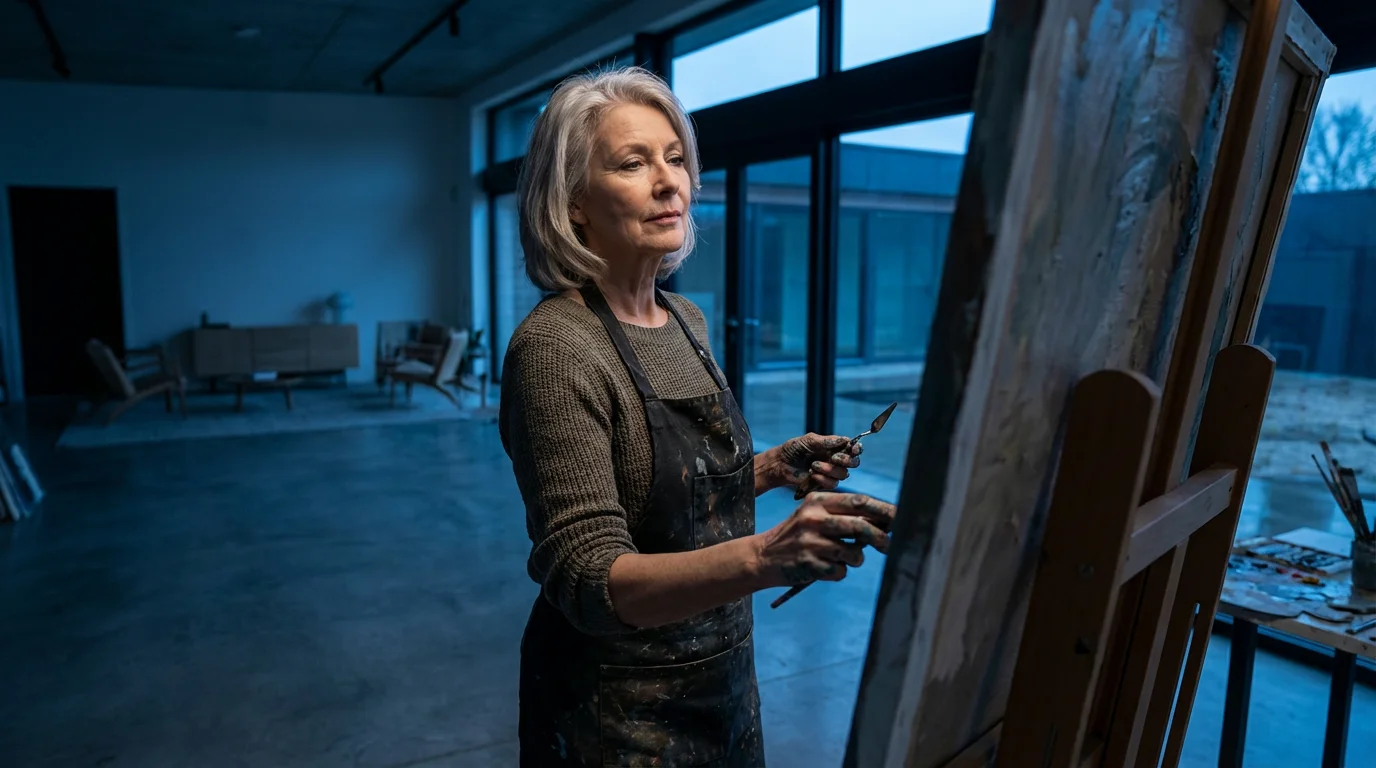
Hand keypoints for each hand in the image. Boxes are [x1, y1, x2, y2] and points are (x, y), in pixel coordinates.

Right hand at [752, 492, 894, 587]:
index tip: (901, 517)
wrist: (763, 556)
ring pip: (853, 553)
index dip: (883, 510)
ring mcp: (810, 542)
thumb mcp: (815, 516)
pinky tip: (824, 567)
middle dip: (881, 537)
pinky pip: (840, 571)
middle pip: (860, 526)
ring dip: (855, 558)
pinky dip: (838, 572)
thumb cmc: (799, 535)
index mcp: (817, 501)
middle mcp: (813, 519)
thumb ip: (845, 516)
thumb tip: (885, 521)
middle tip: (889, 546)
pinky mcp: (808, 564)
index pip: (859, 502)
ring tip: (842, 557)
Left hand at [757, 433, 862, 494]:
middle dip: (846, 461)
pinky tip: (811, 474)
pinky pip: (832, 484)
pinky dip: (823, 479)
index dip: (856, 449)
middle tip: (834, 458)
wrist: (780, 464)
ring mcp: (831, 472)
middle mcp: (836, 460)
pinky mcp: (824, 484)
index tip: (852, 449)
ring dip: (829, 470)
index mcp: (835, 447)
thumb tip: (845, 440)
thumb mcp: (809, 441)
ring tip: (813, 465)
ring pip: (843, 475)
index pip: (853, 448)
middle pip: (853, 463)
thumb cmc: (793, 449)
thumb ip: (827, 441)